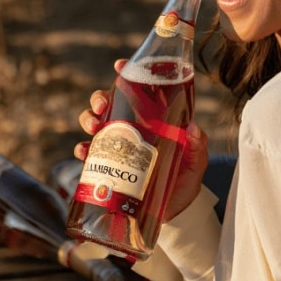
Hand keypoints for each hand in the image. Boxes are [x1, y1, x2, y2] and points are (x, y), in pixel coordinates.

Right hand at [74, 60, 208, 222]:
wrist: (174, 215)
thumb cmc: (185, 182)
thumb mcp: (197, 162)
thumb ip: (198, 146)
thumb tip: (192, 129)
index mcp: (152, 120)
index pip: (138, 91)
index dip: (127, 74)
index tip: (120, 65)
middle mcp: (131, 129)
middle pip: (109, 104)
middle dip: (100, 98)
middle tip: (102, 105)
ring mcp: (117, 147)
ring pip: (94, 124)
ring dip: (88, 119)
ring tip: (93, 126)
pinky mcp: (107, 167)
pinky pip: (88, 155)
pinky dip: (82, 150)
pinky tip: (84, 152)